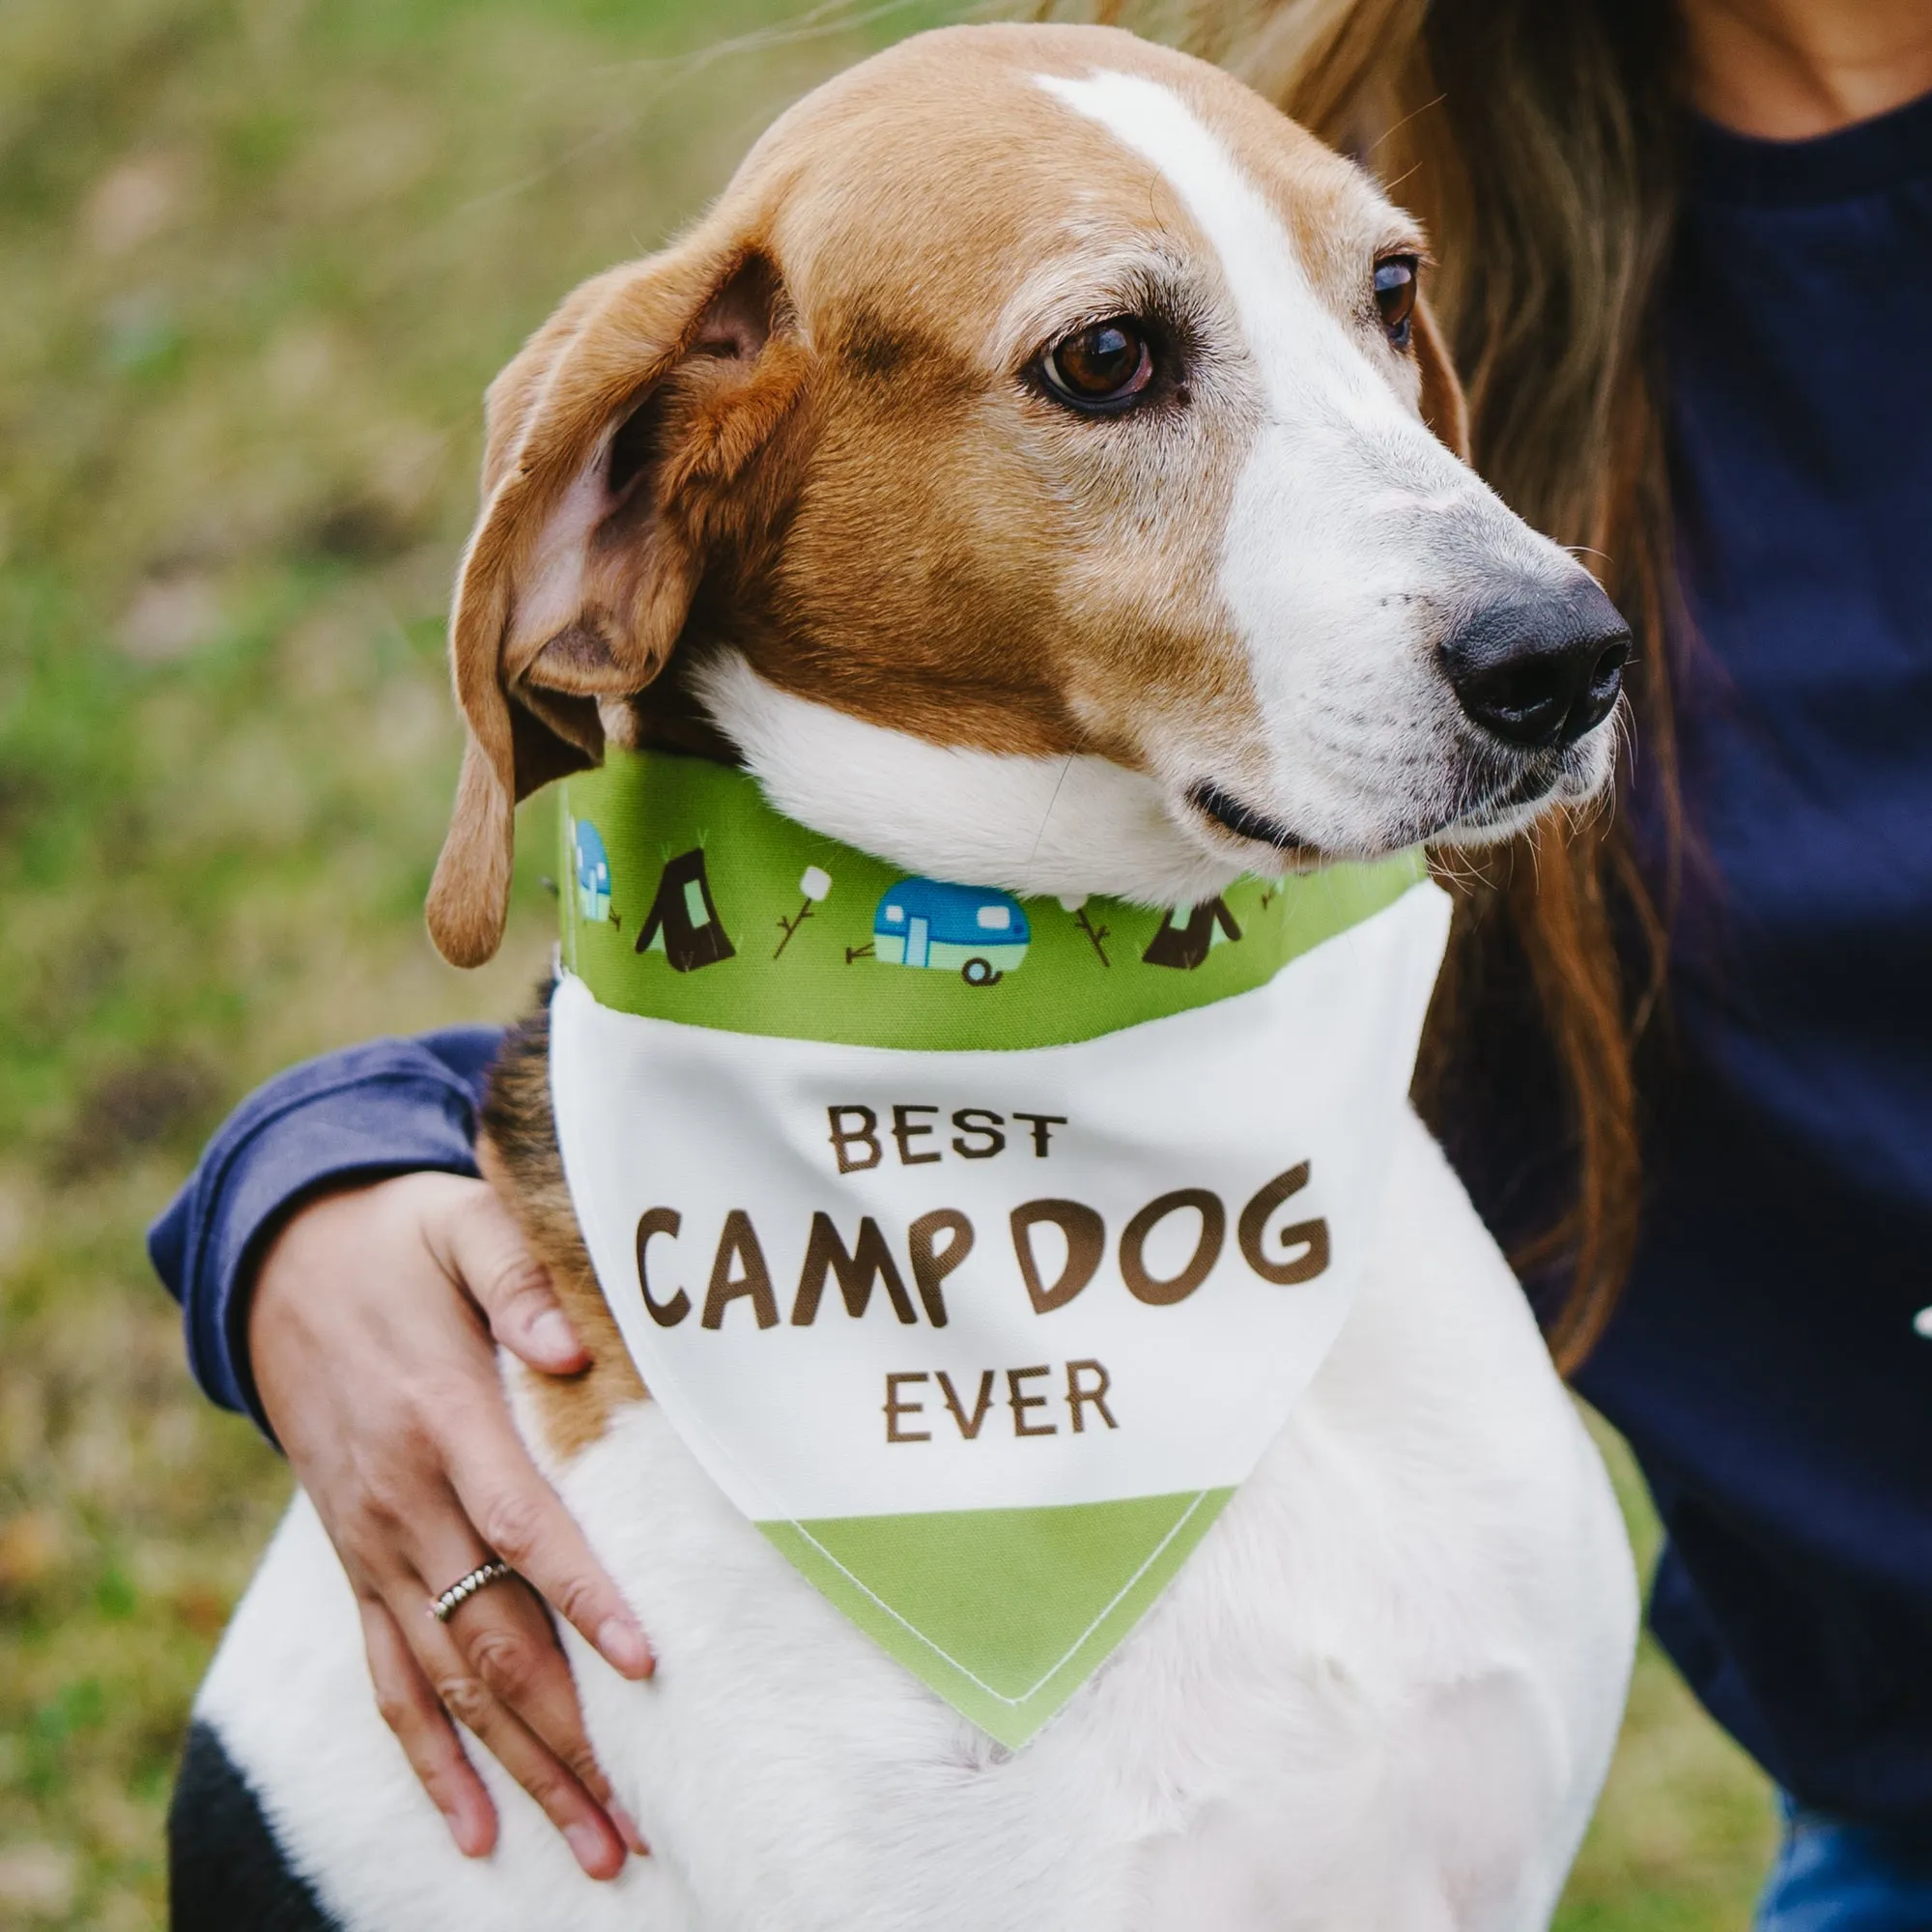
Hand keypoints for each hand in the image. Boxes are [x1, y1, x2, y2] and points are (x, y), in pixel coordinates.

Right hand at [249, 1171, 653, 1876]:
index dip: (582, 1595)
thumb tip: (571, 1351)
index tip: (643, 1662)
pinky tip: (473, 1828)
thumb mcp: (463, 1226)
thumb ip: (519, 1281)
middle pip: (489, 1636)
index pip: (522, 1525)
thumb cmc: (402, 1242)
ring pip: (445, 1682)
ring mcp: (374, 1544)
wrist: (287, 1264)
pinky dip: (426, 1760)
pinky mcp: (358, 1564)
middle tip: (634, 1816)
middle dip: (564, 1731)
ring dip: (516, 1769)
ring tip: (590, 1845)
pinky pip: (387, 1678)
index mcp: (442, 1419)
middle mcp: (403, 1501)